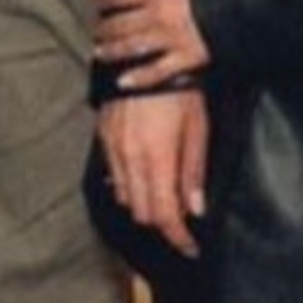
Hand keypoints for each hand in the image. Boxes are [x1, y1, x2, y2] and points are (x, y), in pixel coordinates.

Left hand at [93, 0, 210, 89]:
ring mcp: (169, 37)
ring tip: (101, 52)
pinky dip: (139, 77)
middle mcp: (157, 13)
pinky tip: (125, 81)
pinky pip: (157, 71)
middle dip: (104, 27)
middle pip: (120, 22)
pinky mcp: (186, 57)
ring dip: (112, 50)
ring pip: (132, 46)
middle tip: (96, 30)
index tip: (100, 1)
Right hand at [97, 88, 209, 260]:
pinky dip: (129, 186)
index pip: (164, 215)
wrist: (145, 53)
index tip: (190, 248)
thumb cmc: (180, 89)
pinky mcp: (103, 138)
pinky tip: (144, 177)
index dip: (178, 237)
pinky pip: (114, 176)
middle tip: (182, 223)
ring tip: (165, 198)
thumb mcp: (198, 129)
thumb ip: (193, 172)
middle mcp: (130, 159)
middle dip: (163, 223)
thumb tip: (195, 210)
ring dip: (145, 205)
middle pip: (142, 213)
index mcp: (157, 159)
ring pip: (125, 198)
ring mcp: (113, 149)